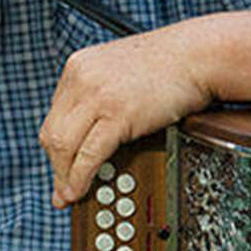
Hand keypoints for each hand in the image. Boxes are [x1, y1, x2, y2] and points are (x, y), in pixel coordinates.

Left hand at [38, 23, 212, 204]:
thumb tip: (88, 130)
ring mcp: (97, 95)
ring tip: (68, 195)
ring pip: (63, 146)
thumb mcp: (120, 70)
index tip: (61, 165)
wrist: (198, 55)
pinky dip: (79, 179)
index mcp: (78, 67)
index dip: (55, 146)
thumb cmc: (169, 65)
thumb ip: (99, 93)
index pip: (54, 115)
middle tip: (60, 188)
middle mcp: (81, 78)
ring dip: (63, 177)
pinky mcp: (117, 114)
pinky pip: (88, 155)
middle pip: (52, 132)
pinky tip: (80, 190)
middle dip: (55, 165)